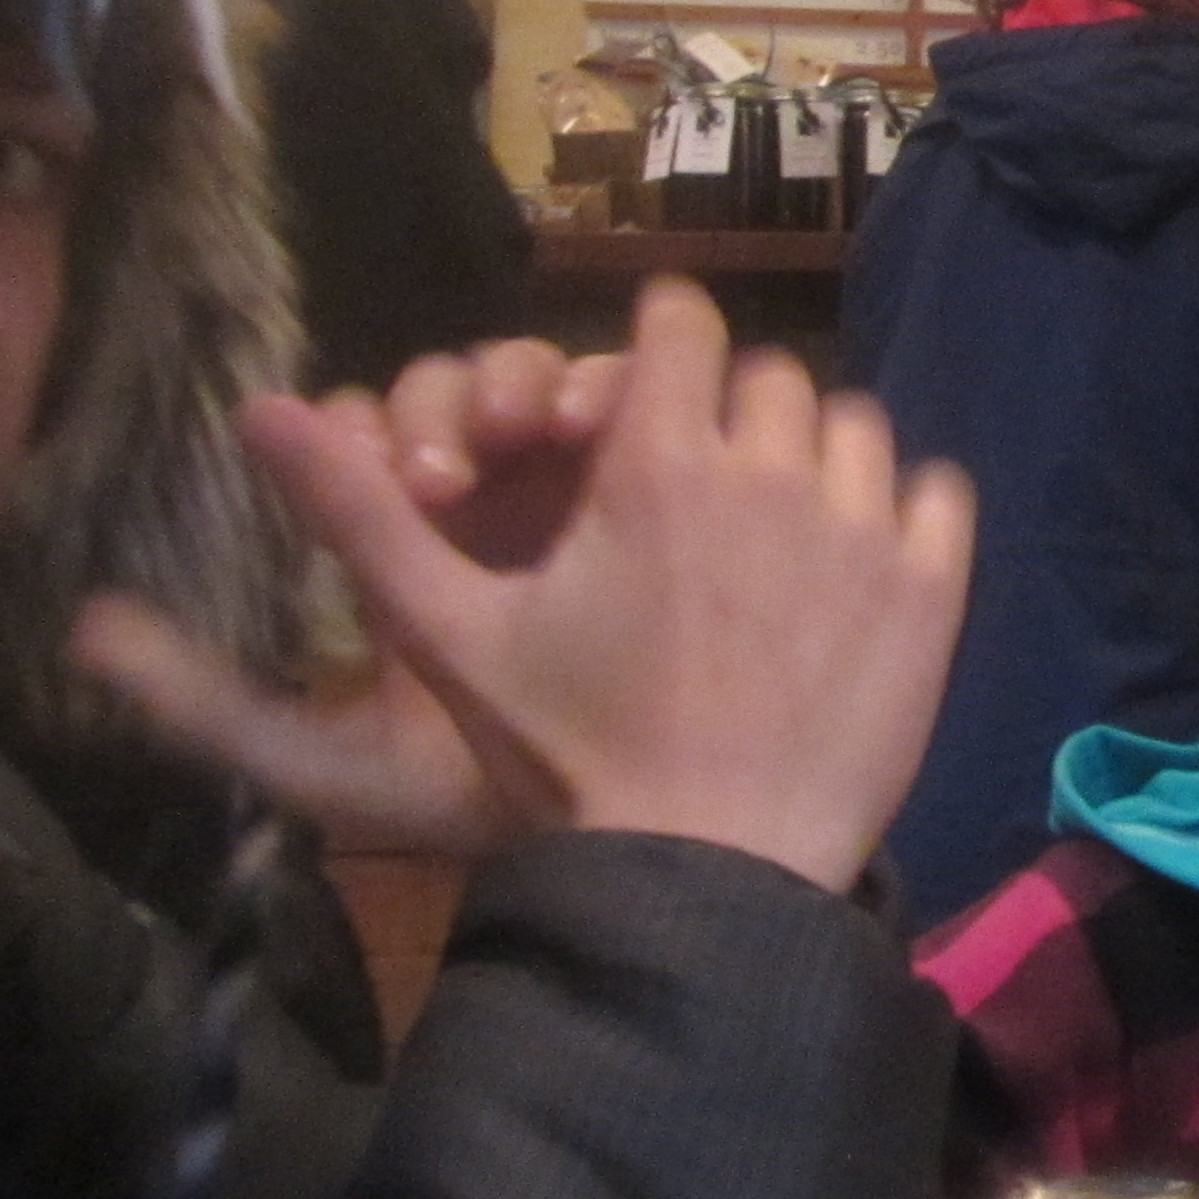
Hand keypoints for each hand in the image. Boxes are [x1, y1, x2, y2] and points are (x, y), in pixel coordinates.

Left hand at [70, 332, 642, 852]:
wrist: (630, 840)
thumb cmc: (484, 796)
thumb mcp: (330, 762)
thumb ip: (210, 704)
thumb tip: (85, 630)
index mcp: (404, 548)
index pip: (364, 439)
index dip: (364, 438)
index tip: (392, 484)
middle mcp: (488, 501)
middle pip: (452, 394)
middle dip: (449, 408)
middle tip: (456, 468)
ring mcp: (578, 486)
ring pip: (537, 380)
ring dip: (530, 384)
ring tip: (545, 427)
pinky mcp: (662, 484)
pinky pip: (636, 401)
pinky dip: (614, 387)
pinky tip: (611, 423)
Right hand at [86, 278, 967, 891]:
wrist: (702, 877)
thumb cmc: (568, 761)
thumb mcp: (450, 636)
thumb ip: (361, 515)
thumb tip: (257, 408)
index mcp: (652, 465)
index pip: (679, 321)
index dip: (662, 346)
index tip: (649, 396)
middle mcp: (769, 474)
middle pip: (768, 375)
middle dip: (730, 412)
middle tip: (700, 491)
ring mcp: (861, 529)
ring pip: (854, 425)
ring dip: (817, 458)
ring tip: (777, 536)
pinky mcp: (932, 589)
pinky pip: (941, 492)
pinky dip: (908, 511)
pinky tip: (857, 567)